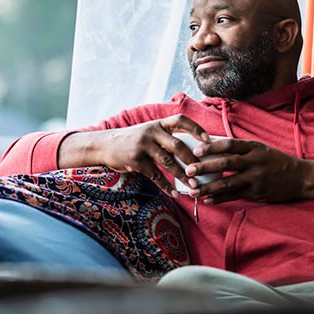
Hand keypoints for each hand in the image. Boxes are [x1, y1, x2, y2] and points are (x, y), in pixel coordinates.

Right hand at [59, 115, 209, 198]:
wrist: (105, 145)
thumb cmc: (133, 140)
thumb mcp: (149, 132)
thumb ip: (166, 138)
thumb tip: (193, 151)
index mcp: (158, 124)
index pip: (180, 120)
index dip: (195, 128)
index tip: (208, 139)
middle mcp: (152, 132)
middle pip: (177, 144)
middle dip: (193, 158)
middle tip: (205, 170)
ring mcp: (143, 146)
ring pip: (168, 162)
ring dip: (183, 176)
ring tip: (194, 186)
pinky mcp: (136, 161)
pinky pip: (155, 175)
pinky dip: (166, 186)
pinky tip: (175, 194)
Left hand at [184, 139, 306, 204]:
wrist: (300, 177)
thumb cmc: (276, 162)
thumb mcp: (261, 150)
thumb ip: (242, 150)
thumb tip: (215, 149)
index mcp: (254, 147)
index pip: (229, 145)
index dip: (211, 147)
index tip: (196, 150)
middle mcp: (255, 161)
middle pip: (225, 163)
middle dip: (204, 167)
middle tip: (188, 170)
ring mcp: (256, 178)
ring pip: (228, 183)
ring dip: (209, 187)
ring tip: (193, 191)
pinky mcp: (258, 192)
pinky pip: (235, 195)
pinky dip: (220, 198)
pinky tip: (208, 200)